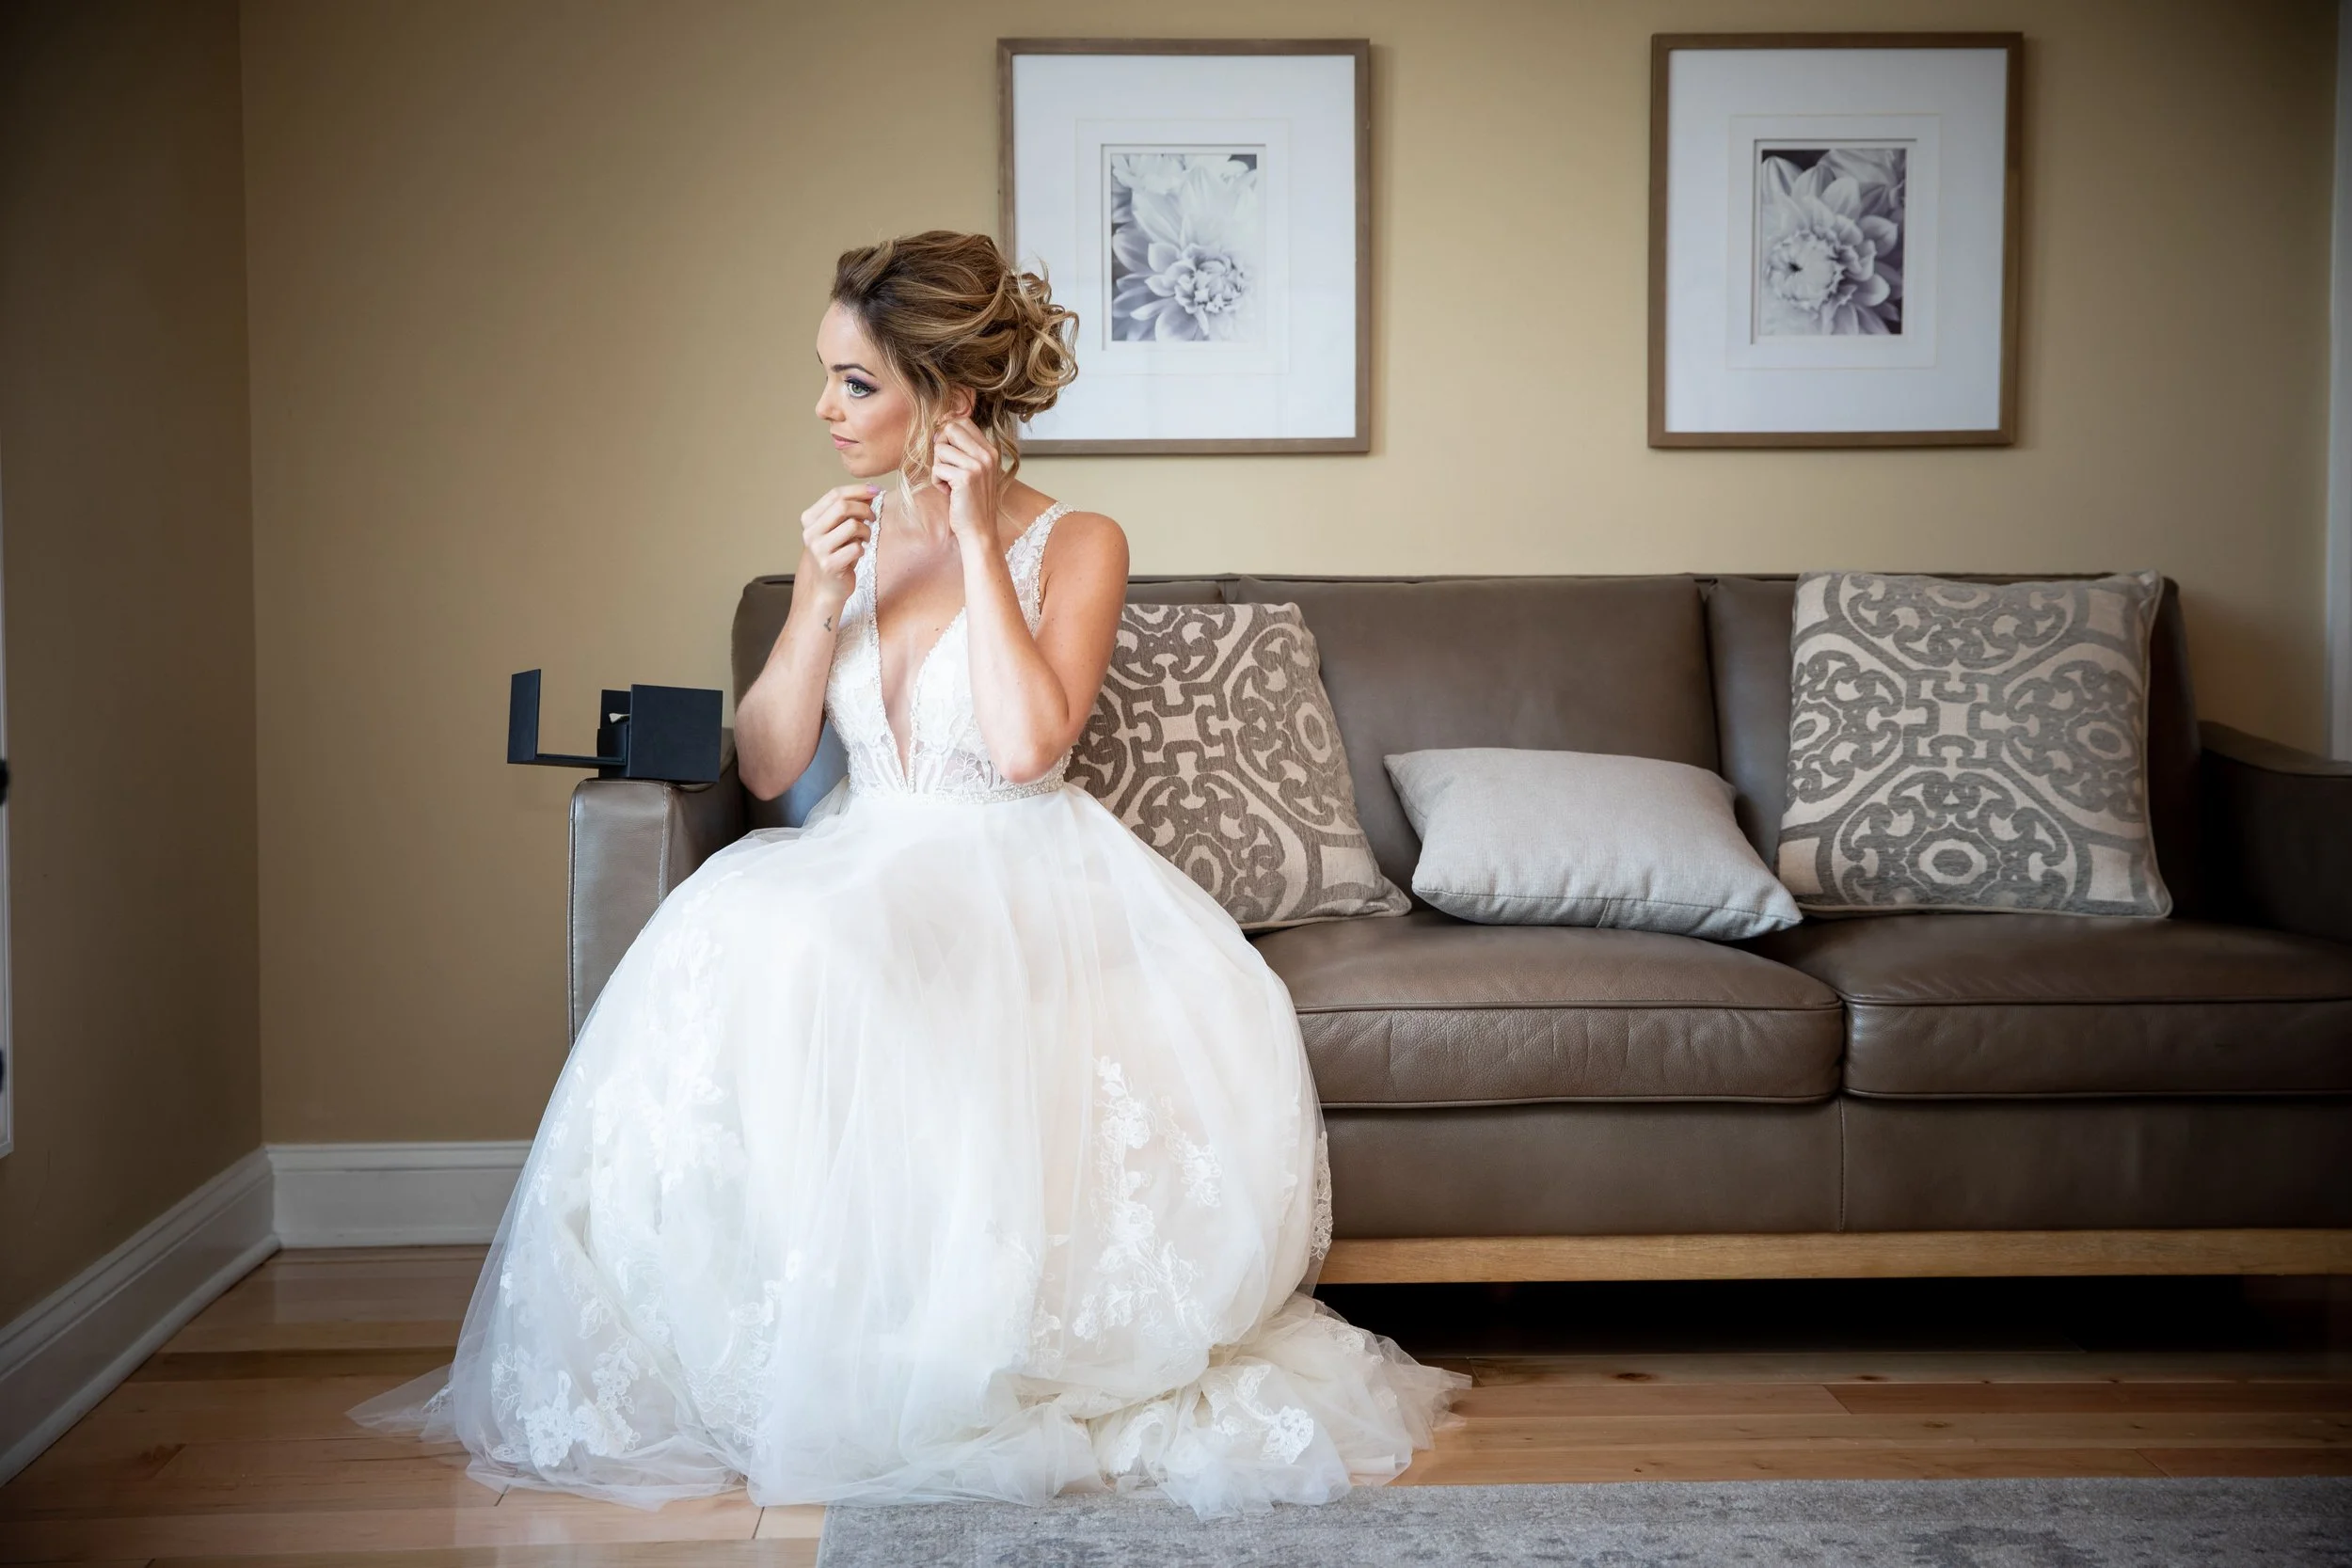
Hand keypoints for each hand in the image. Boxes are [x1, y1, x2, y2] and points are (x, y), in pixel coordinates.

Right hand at [798, 484, 876, 614]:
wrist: (827, 589)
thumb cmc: (836, 555)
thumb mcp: (839, 528)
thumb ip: (850, 510)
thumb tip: (869, 490)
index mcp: (809, 519)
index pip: (835, 494)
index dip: (858, 490)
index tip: (875, 491)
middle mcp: (810, 532)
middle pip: (843, 507)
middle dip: (864, 509)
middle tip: (872, 518)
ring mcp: (818, 549)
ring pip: (852, 526)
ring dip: (865, 531)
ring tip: (864, 540)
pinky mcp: (829, 565)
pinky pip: (856, 548)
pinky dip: (862, 549)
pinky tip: (858, 554)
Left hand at [929, 416, 1004, 545]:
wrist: (979, 529)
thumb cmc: (971, 501)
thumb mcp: (974, 471)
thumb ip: (964, 450)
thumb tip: (940, 430)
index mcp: (990, 451)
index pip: (963, 422)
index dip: (947, 433)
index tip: (946, 451)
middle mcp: (987, 455)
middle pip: (951, 428)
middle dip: (941, 446)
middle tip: (946, 466)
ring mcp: (978, 466)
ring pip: (940, 449)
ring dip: (938, 468)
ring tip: (949, 483)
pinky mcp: (965, 478)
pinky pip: (937, 468)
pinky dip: (937, 482)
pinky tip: (948, 492)